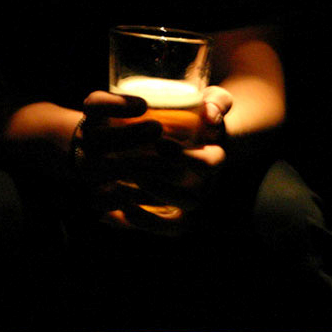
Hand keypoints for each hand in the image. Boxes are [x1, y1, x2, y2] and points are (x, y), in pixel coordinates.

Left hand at [77, 87, 232, 234]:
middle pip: (191, 197)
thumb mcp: (212, 101)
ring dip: (149, 209)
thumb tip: (209, 113)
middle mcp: (206, 186)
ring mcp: (190, 202)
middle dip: (161, 185)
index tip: (160, 144)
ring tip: (120, 191)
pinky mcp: (173, 216)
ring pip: (177, 219)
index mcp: (216, 158)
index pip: (210, 164)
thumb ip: (216, 102)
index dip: (187, 158)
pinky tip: (114, 214)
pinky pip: (161, 230)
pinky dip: (139, 225)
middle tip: (133, 171)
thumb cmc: (200, 113)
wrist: (193, 134)